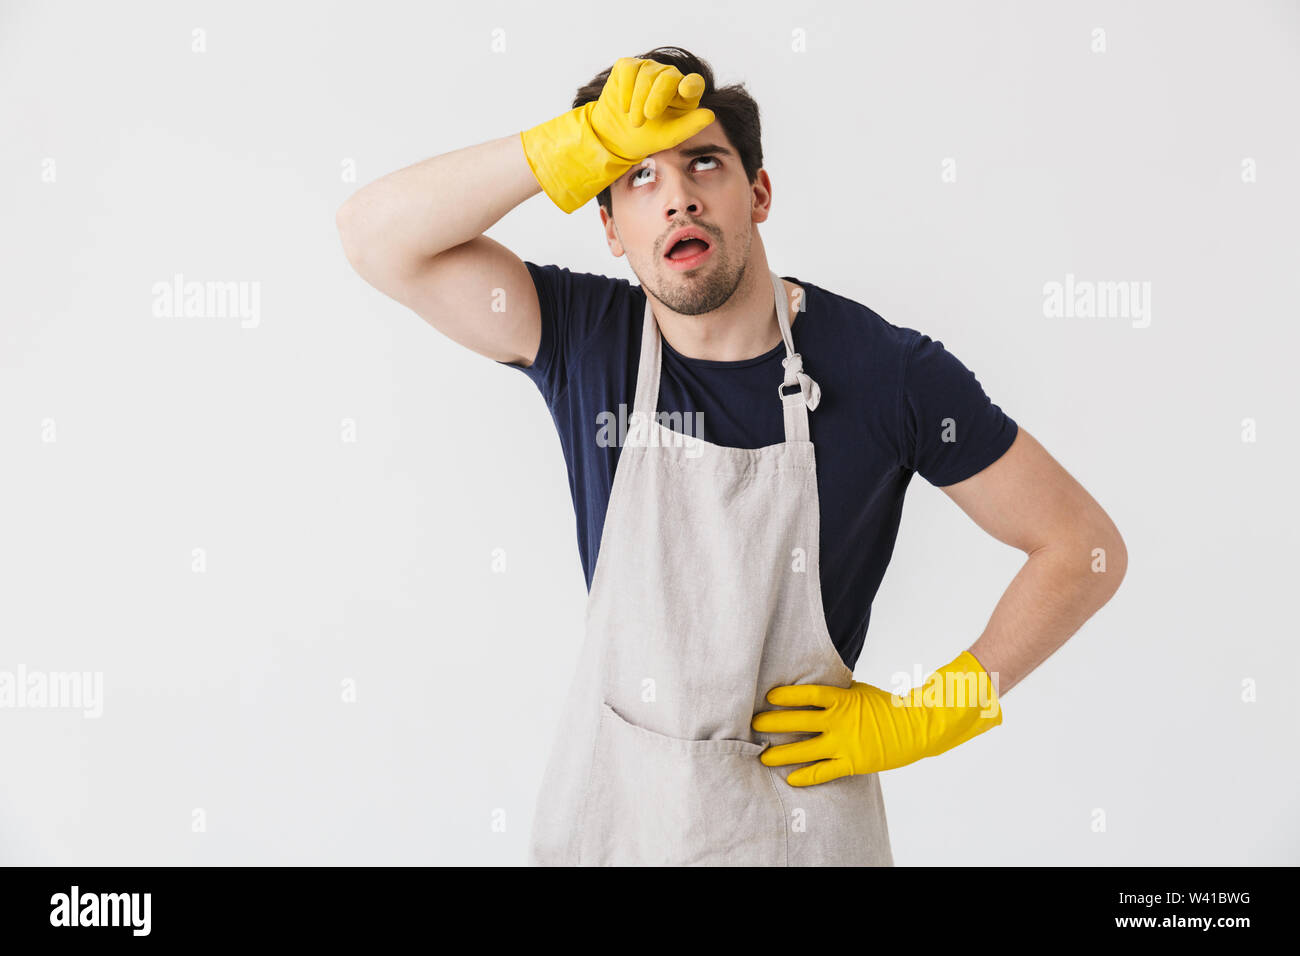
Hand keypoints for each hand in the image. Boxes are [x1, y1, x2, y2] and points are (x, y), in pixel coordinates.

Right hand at [520, 56, 715, 213]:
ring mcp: (648, 69)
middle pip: (667, 76)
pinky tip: (623, 106)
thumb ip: (690, 126)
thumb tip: (711, 114)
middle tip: (647, 118)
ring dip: (638, 100)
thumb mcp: (669, 137)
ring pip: (646, 73)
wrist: (615, 137)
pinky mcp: (628, 66)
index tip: (685, 90)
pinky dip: (625, 89)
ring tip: (634, 120)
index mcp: (683, 94)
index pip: (693, 82)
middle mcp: (668, 77)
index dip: (690, 84)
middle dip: (656, 97)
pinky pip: (629, 68)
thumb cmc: (646, 137)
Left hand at [750, 650, 1003, 785]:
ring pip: (805, 750)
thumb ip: (836, 691)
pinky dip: (806, 776)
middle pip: (799, 721)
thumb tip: (812, 686)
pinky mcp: (852, 763)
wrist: (915, 729)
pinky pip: (824, 772)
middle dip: (774, 723)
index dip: (787, 696)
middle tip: (754, 724)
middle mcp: (839, 721)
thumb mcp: (859, 692)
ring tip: (763, 756)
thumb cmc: (886, 707)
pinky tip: (790, 778)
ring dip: (782, 753)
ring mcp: (844, 743)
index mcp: (841, 699)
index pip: (808, 694)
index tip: (769, 697)